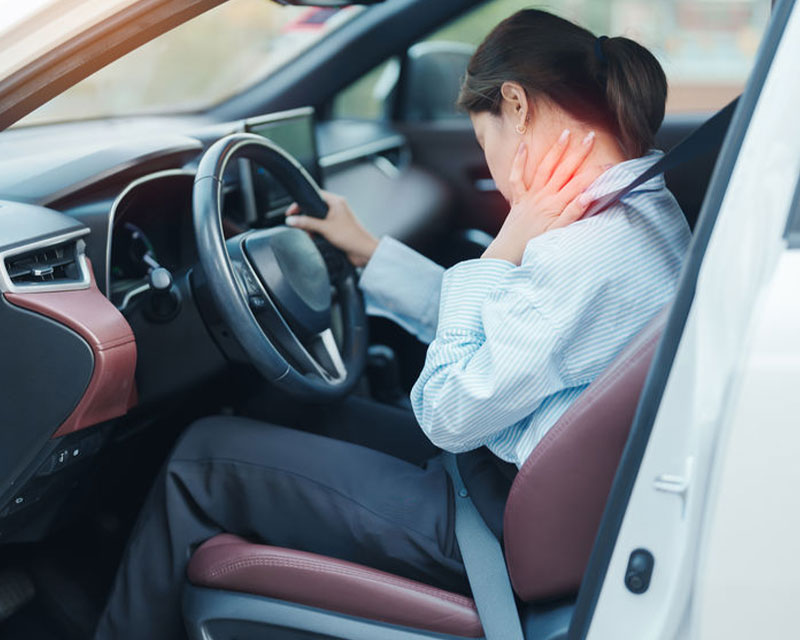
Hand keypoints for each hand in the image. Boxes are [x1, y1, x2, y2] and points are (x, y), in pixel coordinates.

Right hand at [285, 190, 378, 267]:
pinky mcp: (337, 229)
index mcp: (336, 201)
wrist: (364, 251)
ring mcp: (337, 218)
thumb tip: (292, 220)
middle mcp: (337, 208)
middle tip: (297, 224)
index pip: (314, 195)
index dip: (301, 203)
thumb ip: (307, 223)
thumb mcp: (325, 228)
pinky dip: (317, 232)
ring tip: (309, 234)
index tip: (291, 212)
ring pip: (317, 219)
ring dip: (311, 226)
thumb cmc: (352, 237)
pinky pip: (322, 227)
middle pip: (314, 208)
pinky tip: (315, 238)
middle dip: (305, 217)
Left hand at [482, 129, 599, 264]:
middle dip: (578, 153)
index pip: (580, 185)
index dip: (595, 174)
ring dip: (555, 151)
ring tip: (564, 134)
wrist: (508, 253)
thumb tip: (589, 195)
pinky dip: (518, 161)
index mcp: (556, 205)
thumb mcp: (559, 232)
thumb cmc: (535, 245)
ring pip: (544, 169)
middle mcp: (543, 197)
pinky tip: (523, 146)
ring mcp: (530, 196)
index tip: (610, 164)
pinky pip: (516, 177)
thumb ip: (574, 213)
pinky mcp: (518, 198)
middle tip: (590, 136)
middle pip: (564, 171)